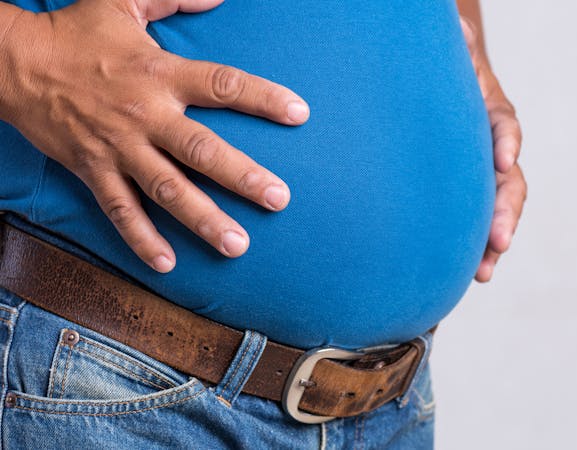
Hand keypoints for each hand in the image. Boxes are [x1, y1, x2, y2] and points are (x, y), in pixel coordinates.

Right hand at [0, 0, 309, 272]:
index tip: (300, 114)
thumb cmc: (77, 32)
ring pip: (167, 189)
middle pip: (201, 150)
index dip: (263, 98)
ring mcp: (119, 147)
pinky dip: (141, 238)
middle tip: (278, 200)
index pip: (223, 85)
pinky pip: (120, 210)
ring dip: (203, 218)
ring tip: (237, 245)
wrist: (14, 63)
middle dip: (242, 176)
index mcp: (160, 72)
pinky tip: (167, 263)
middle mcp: (145, 114)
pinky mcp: (92, 170)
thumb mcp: (125, 0)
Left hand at [460, 16, 527, 281]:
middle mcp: (495, 149)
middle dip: (505, 211)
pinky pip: (475, 223)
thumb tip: (457, 28)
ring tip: (484, 272)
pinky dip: (475, 248)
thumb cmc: (445, 70)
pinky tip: (470, 274)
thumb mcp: (453, 51)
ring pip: (497, 211)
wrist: (442, 91)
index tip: (503, 160)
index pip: (504, 126)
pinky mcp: (467, 196)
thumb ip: (458, 43)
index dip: (506, 142)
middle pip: (510, 182)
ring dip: (493, 242)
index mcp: (491, 112)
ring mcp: (483, 176)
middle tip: (500, 240)